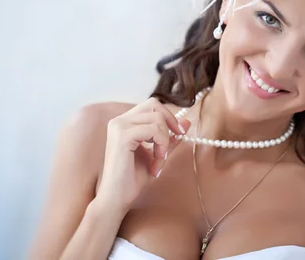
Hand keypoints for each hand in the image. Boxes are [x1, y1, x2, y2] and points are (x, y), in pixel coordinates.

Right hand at [96, 97, 189, 211]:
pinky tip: (156, 162)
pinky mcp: (122, 136)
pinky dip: (161, 146)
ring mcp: (119, 126)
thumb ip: (169, 137)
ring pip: (157, 119)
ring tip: (159, 160)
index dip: (169, 116)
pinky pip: (154, 130)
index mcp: (124, 122)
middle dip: (169, 124)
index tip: (180, 133)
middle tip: (174, 142)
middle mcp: (119, 121)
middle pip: (154, 106)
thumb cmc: (133, 179)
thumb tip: (187, 120)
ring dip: (164, 141)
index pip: (152, 105)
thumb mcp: (157, 153)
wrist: (117, 198)